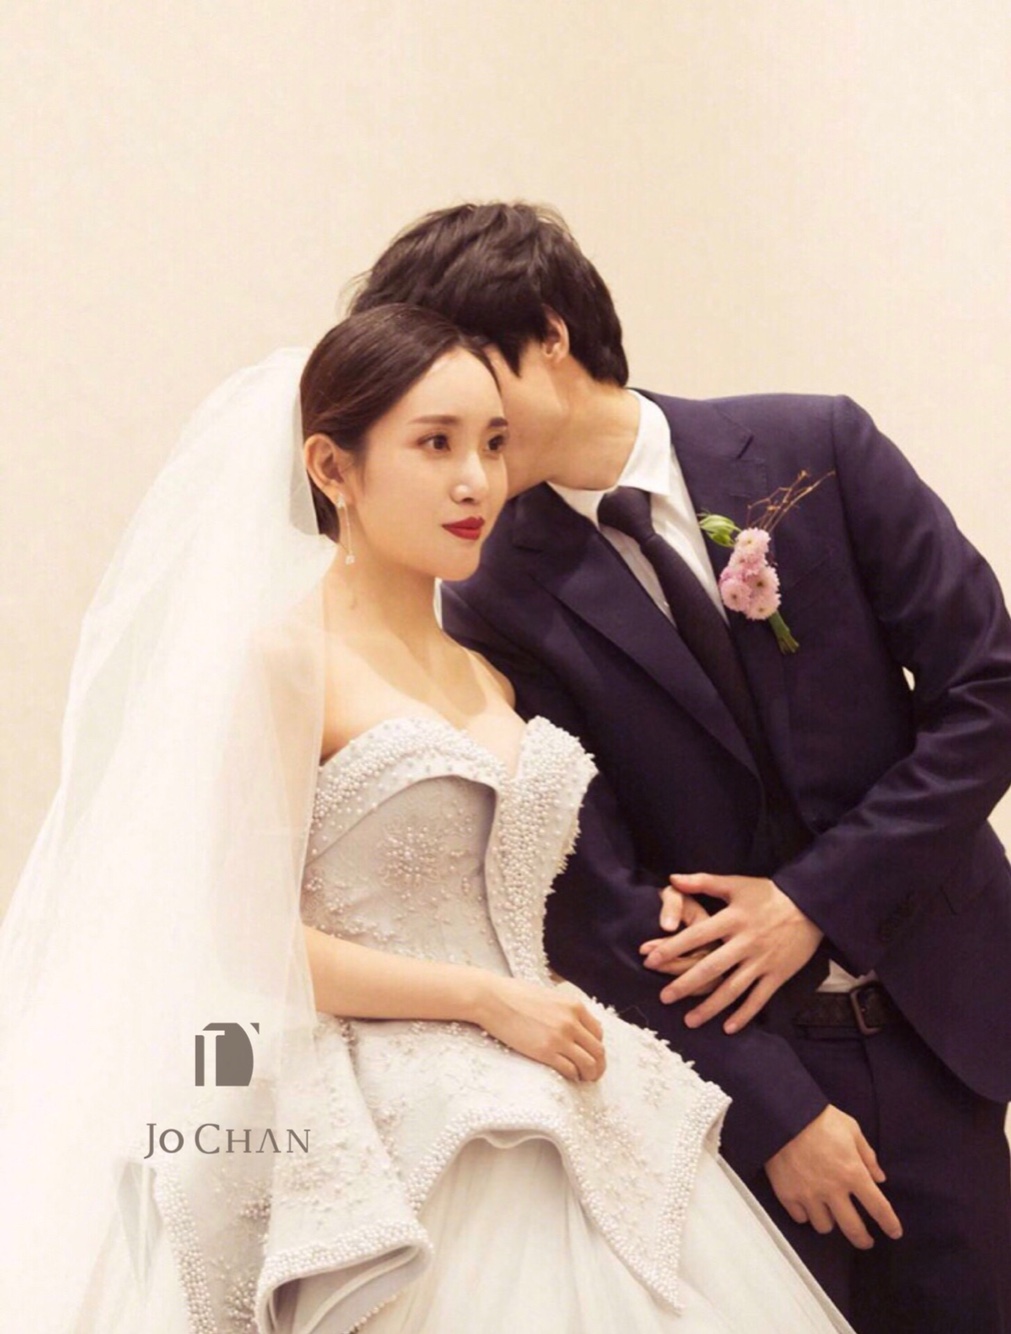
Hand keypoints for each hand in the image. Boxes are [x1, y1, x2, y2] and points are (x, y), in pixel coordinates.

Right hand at [477, 976, 605, 1081]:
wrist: (493, 999)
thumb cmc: (515, 995)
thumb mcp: (549, 996)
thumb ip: (565, 1009)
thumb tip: (576, 1024)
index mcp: (574, 1006)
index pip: (598, 1033)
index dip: (596, 1047)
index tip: (591, 1055)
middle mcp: (571, 1022)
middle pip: (598, 1051)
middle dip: (599, 1065)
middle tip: (593, 1074)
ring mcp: (559, 1037)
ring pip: (589, 1064)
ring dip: (590, 1075)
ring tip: (584, 1079)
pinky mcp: (545, 1052)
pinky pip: (570, 1070)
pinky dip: (573, 1076)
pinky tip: (568, 1076)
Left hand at [640, 873, 823, 1031]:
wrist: (811, 906)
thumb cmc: (768, 894)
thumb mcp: (736, 883)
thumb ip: (703, 881)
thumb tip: (672, 877)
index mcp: (732, 919)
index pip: (696, 935)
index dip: (672, 947)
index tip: (650, 960)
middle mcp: (745, 942)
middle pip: (711, 967)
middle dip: (685, 983)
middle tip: (663, 997)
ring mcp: (762, 961)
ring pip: (732, 989)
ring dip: (710, 1006)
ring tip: (689, 1021)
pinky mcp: (777, 974)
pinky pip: (759, 998)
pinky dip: (744, 1014)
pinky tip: (728, 1028)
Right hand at [765, 1106, 902, 1249]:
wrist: (782, 1113)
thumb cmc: (819, 1118)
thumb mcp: (851, 1129)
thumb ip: (867, 1155)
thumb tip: (879, 1178)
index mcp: (852, 1173)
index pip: (879, 1208)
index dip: (890, 1224)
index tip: (894, 1232)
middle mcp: (832, 1190)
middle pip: (853, 1229)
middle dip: (863, 1239)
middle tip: (866, 1240)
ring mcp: (808, 1195)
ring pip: (825, 1226)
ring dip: (831, 1221)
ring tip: (830, 1212)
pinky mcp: (787, 1194)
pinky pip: (801, 1218)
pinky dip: (806, 1214)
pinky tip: (808, 1205)